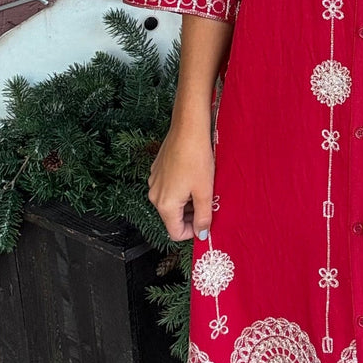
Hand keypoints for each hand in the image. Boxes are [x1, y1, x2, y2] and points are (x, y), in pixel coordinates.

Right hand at [147, 122, 214, 242]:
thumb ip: (203, 217)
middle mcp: (155, 195)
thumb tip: (201, 234)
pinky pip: (168, 188)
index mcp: (165, 204)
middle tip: (208, 204)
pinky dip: (181, 189)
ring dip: (187, 202)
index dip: (193, 232)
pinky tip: (193, 176)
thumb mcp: (204, 192)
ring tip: (202, 188)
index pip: (176, 233)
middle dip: (191, 216)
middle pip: (173, 218)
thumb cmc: (196, 158)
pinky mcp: (157, 170)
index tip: (206, 222)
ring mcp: (154, 182)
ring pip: (171, 203)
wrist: (188, 128)